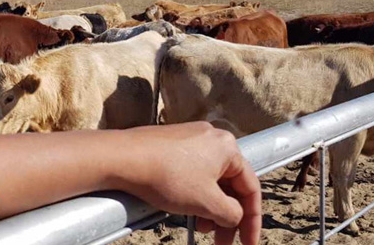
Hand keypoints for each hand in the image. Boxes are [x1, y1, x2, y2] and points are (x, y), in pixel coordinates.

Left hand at [111, 122, 260, 244]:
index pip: (250, 188)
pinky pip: (191, 173)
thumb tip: (234, 216)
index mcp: (227, 147)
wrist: (121, 158)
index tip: (248, 244)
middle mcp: (211, 138)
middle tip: (220, 242)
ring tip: (198, 226)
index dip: (252, 221)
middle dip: (226, 217)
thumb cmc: (166, 176)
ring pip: (209, 180)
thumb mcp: (206, 202)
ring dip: (208, 208)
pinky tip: (183, 209)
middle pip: (229, 185)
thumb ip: (230, 214)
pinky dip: (193, 195)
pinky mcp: (170, 145)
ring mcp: (189, 139)